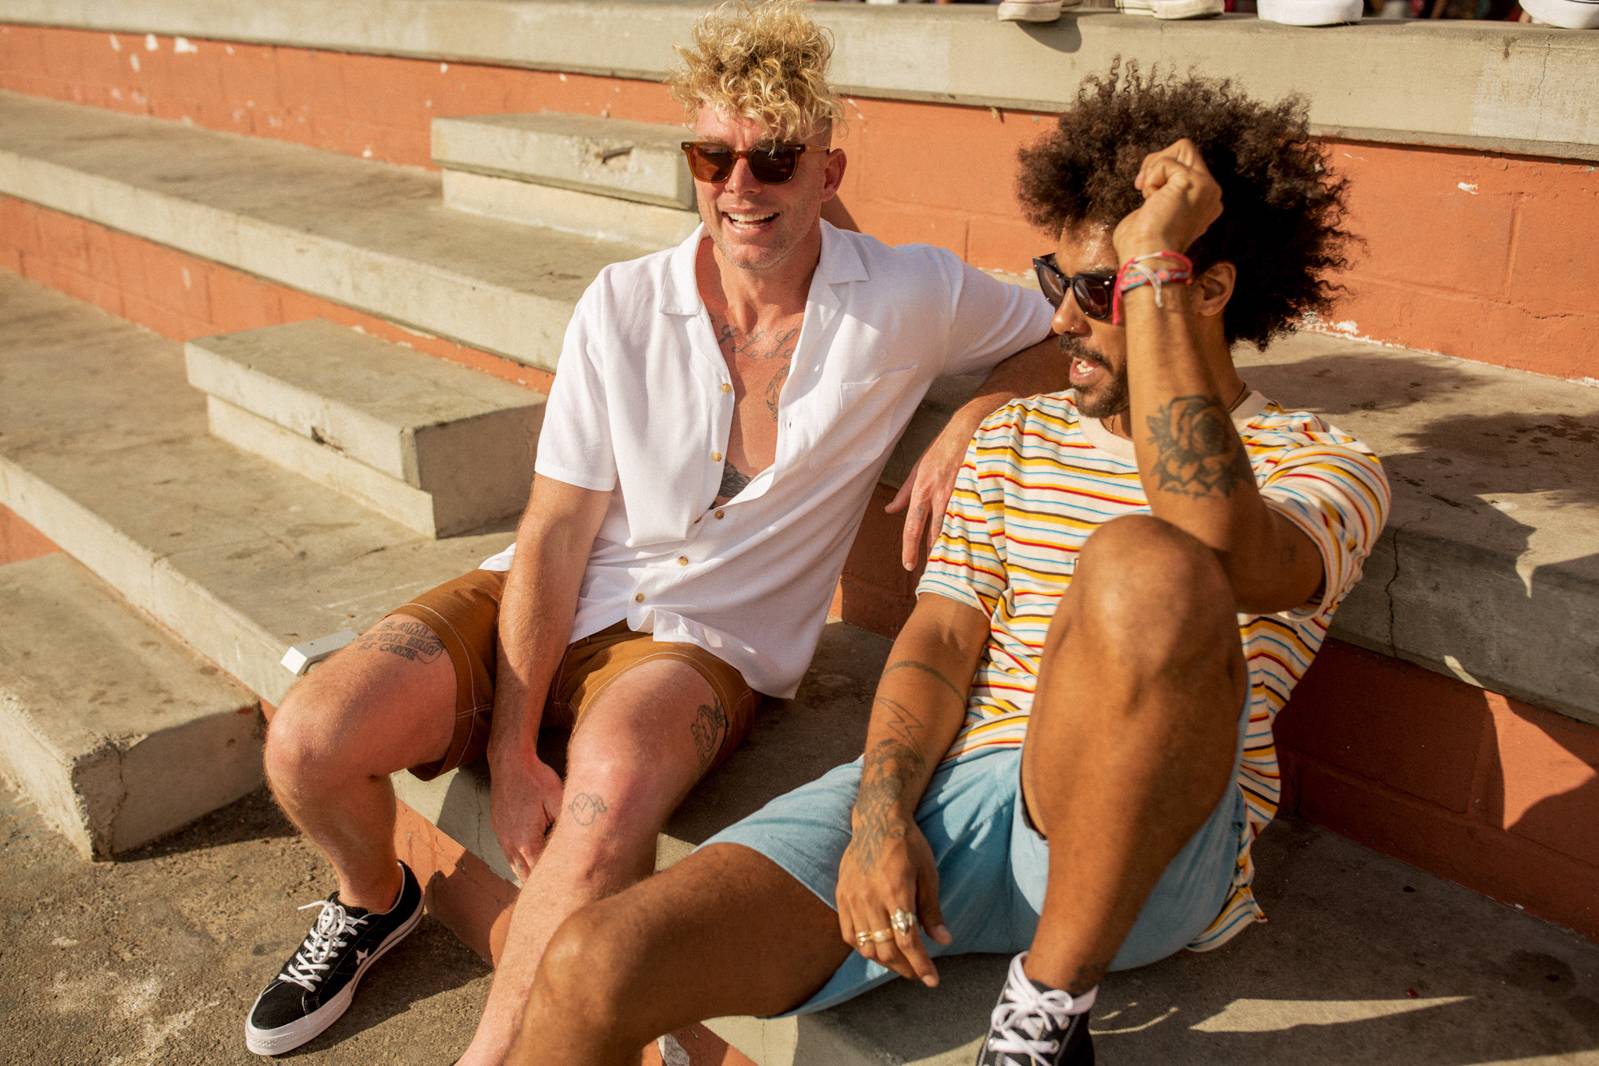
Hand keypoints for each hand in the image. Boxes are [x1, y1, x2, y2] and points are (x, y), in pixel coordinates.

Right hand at [488, 756, 563, 881]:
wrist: (509, 762)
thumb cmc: (536, 779)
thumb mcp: (559, 799)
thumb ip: (569, 823)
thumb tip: (584, 840)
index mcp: (527, 842)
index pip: (542, 874)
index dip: (556, 883)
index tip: (569, 890)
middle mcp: (511, 845)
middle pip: (526, 877)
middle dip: (542, 885)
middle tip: (560, 893)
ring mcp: (502, 838)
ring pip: (516, 868)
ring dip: (530, 874)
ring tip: (547, 883)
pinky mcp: (499, 830)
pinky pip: (510, 855)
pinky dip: (521, 862)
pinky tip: (532, 861)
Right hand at [835, 812, 951, 986]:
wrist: (877, 822)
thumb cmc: (908, 845)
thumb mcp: (928, 874)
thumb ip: (932, 910)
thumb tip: (944, 941)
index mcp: (896, 892)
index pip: (908, 941)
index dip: (921, 965)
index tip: (932, 980)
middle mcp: (871, 899)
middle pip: (886, 949)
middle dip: (906, 968)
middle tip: (919, 973)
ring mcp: (853, 898)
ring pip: (866, 946)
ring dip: (885, 961)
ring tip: (901, 963)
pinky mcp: (842, 896)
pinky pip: (849, 933)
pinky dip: (863, 948)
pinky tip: (877, 949)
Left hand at [885, 414, 972, 570]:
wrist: (971, 426)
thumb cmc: (943, 447)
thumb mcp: (918, 467)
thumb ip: (904, 492)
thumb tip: (889, 510)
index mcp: (922, 489)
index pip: (912, 526)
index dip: (909, 548)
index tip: (908, 565)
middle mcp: (938, 493)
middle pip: (932, 532)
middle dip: (929, 554)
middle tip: (929, 574)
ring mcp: (958, 492)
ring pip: (952, 527)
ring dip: (949, 547)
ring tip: (948, 565)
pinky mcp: (975, 489)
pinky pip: (971, 517)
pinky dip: (969, 532)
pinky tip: (971, 546)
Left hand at [1112, 138, 1223, 261]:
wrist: (1146, 257)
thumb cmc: (1142, 243)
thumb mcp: (1154, 211)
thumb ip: (1160, 192)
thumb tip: (1149, 180)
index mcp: (1204, 203)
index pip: (1186, 167)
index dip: (1160, 172)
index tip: (1145, 193)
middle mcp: (1211, 194)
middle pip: (1186, 151)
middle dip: (1158, 162)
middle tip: (1143, 187)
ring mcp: (1206, 187)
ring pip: (1183, 148)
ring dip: (1156, 166)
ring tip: (1149, 193)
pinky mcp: (1194, 182)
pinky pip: (1167, 161)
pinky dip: (1152, 176)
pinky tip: (1151, 199)